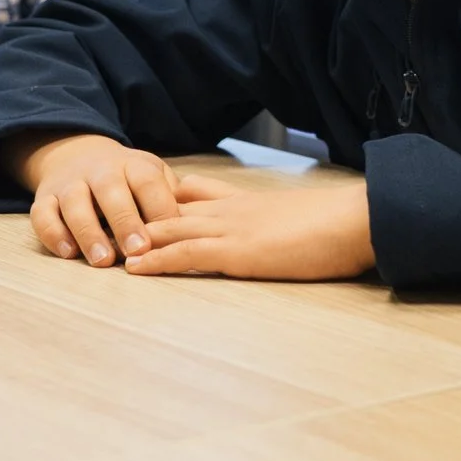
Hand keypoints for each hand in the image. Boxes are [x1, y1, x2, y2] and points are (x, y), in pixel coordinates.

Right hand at [12, 133, 183, 265]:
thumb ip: (173, 197)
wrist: (76, 154)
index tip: (171, 236)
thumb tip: (197, 224)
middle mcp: (99, 171)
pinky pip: (43, 215)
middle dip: (124, 221)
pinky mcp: (44, 198)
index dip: (159, 208)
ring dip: (89, 232)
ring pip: (75, 204)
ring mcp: (70, 184)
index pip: (148, 182)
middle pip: (111, 192)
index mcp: (132, 165)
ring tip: (103, 260)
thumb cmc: (127, 179)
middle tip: (138, 250)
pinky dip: (53, 234)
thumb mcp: (153, 176)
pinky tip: (69, 254)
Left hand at [125, 177, 376, 279]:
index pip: (193, 193)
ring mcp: (233, 228)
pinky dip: (158, 260)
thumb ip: (279, 223)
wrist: (359, 218)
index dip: (161, 199)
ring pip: (171, 229)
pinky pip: (188, 253)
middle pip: (170, 209)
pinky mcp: (239, 251)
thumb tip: (277, 233)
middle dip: (134, 217)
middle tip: (100, 224)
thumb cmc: (340, 223)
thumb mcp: (300, 218)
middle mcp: (232, 210)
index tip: (133, 202)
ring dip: (135, 240)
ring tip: (103, 250)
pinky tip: (135, 268)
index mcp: (246, 202)